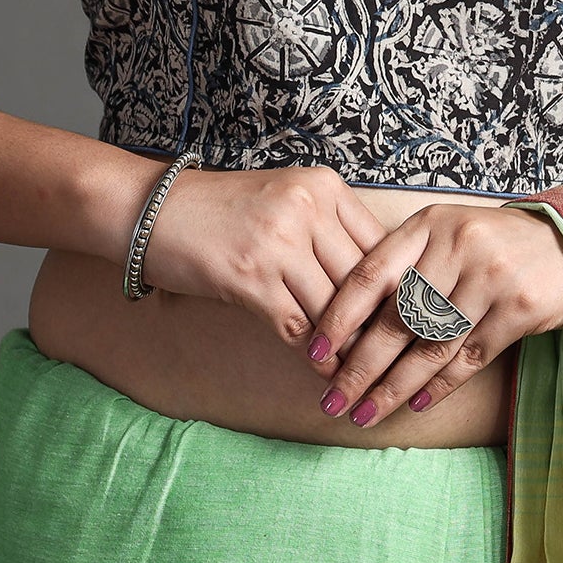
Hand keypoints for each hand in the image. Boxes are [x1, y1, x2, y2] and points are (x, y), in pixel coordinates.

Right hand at [137, 164, 388, 349]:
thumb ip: (329, 231)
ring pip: (335, 308)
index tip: (410, 321)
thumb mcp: (285, 201)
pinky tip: (324, 373)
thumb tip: (377, 286)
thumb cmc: (221, 210)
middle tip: (395, 360)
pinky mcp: (251, 278)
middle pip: (364, 279)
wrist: (152, 209)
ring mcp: (279, 242)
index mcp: (323, 186)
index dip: (397, 289)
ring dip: (350, 349)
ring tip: (363, 377)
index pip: (381, 244)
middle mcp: (307, 208)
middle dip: (380, 326)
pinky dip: (315, 356)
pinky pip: (298, 327)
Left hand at [304, 202, 562, 429]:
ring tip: (365, 414)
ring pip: (431, 346)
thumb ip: (401, 264)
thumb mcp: (443, 235)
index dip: (338, 317)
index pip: (371, 274)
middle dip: (360, 367)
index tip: (314, 353)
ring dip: (395, 388)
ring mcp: (490, 278)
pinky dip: (439, 386)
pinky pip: (468, 358)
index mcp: (429, 225)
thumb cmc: (487, 245)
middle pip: (397, 318)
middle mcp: (457, 246)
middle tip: (333, 401)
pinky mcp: (518, 310)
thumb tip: (342, 322)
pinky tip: (415, 405)